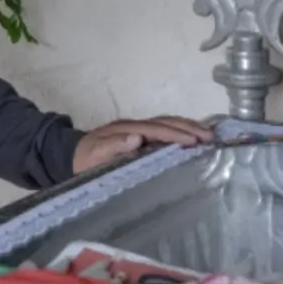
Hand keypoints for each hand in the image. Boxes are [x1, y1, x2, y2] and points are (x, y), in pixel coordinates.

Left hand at [72, 116, 213, 173]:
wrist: (71, 156)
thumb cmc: (84, 160)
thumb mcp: (94, 156)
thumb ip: (113, 146)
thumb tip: (137, 137)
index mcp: (126, 129)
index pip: (156, 129)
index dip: (175, 135)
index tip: (194, 141)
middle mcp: (134, 126)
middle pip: (166, 122)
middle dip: (189, 127)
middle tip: (211, 136)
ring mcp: (138, 129)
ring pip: (167, 124)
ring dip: (188, 127)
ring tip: (209, 135)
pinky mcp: (140, 136)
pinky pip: (164, 130)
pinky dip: (181, 131)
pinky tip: (193, 139)